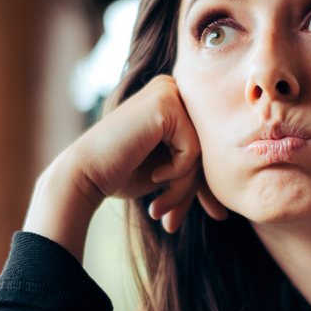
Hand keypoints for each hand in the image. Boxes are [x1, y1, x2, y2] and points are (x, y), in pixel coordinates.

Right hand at [23, 76, 227, 258]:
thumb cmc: (120, 174)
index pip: (204, 144)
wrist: (84, 175)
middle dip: (192, 190)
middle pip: (206, 146)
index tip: (201, 215)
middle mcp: (174, 87)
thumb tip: (226, 210)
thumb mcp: (168, 173)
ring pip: (202, 150)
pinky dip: (177, 172)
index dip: (200, 184)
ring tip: (160, 209)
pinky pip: (192, 149)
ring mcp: (169, 91)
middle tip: (173, 223)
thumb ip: (195, 174)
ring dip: (183, 187)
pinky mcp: (166, 103)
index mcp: (175, 99)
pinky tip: (154, 176)